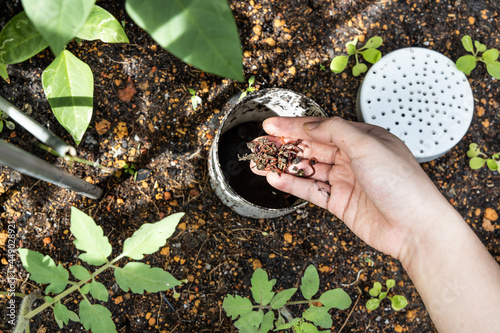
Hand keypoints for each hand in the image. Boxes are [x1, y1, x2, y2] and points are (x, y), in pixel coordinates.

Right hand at [254, 116, 452, 259]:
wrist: (415, 227)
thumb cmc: (402, 183)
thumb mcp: (368, 145)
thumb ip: (335, 131)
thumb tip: (309, 125)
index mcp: (362, 139)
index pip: (321, 128)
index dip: (294, 126)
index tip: (271, 125)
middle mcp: (352, 158)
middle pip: (311, 148)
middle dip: (284, 145)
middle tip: (261, 144)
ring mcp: (345, 181)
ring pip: (308, 169)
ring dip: (284, 166)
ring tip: (260, 163)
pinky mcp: (339, 202)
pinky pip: (311, 190)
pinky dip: (293, 184)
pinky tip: (276, 179)